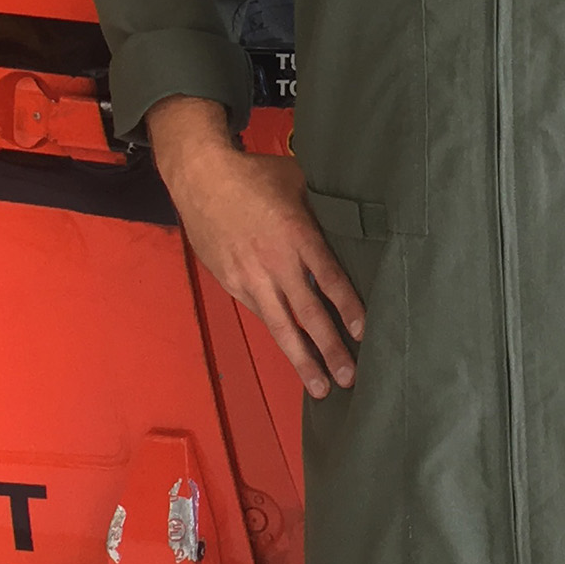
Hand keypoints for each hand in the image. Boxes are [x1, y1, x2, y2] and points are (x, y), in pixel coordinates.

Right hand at [148, 96, 364, 398]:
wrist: (201, 178)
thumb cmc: (254, 175)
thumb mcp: (297, 181)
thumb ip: (322, 209)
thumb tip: (354, 221)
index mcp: (297, 234)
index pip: (329, 278)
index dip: (348, 307)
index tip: (364, 334)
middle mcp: (275, 262)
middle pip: (307, 313)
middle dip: (330, 349)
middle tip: (349, 379)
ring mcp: (251, 277)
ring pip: (281, 326)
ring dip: (302, 359)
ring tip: (321, 388)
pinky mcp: (233, 284)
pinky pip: (261, 315)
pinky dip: (279, 336)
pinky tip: (294, 356)